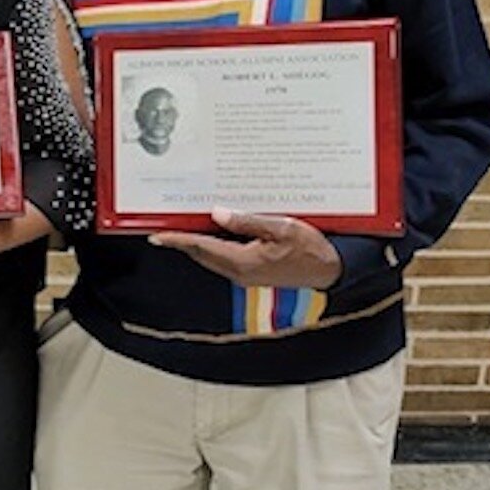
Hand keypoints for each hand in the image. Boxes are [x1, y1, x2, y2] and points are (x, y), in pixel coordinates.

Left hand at [150, 207, 341, 289]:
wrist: (331, 271)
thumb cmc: (311, 249)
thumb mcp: (282, 228)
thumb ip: (248, 221)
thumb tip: (218, 214)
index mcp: (243, 262)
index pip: (202, 247)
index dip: (178, 240)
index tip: (158, 236)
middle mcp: (239, 272)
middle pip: (201, 254)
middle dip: (181, 241)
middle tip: (163, 227)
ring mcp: (245, 275)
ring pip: (210, 257)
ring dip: (195, 244)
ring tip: (180, 227)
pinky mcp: (251, 273)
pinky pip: (223, 258)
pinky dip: (211, 246)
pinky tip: (211, 232)